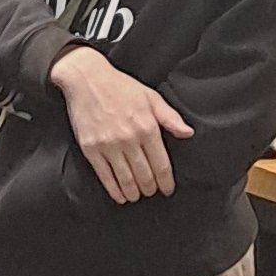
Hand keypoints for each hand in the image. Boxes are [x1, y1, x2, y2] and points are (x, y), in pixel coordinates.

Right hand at [51, 44, 192, 205]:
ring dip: (134, 193)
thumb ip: (170, 118)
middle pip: (144, 175)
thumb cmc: (120, 87)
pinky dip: (114, 190)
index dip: (166, 182)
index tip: (167, 189)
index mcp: (147, 127)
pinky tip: (120, 196)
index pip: (161, 164)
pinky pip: (105, 176)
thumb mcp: (151, 97)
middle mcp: (129, 139)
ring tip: (137, 196)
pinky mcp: (91, 149)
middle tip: (152, 191)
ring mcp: (108, 145)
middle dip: (150, 188)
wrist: (86, 79)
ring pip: (126, 180)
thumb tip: (188, 133)